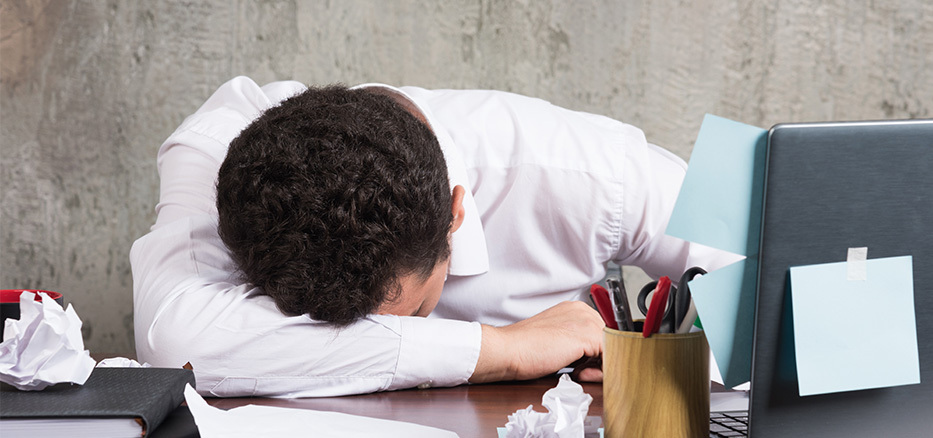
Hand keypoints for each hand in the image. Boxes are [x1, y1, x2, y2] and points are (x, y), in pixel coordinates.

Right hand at [469, 301, 603, 382]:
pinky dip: (600, 371)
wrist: (508, 350)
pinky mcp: (587, 335)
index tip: (583, 367)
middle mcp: (582, 311)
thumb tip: (592, 362)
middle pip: (609, 340)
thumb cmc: (523, 349)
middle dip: (599, 361)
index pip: (600, 333)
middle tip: (580, 372)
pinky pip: (610, 356)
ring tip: (578, 373)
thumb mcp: (555, 342)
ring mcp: (586, 321)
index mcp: (573, 310)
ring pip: (612, 349)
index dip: (595, 354)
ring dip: (599, 367)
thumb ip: (575, 346)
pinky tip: (579, 374)